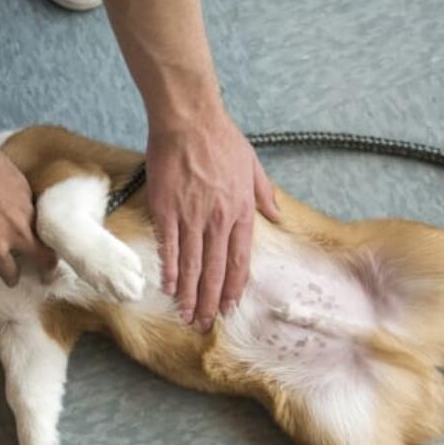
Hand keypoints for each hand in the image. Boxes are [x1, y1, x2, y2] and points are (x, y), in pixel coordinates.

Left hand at [0, 152, 56, 285]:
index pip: (10, 272)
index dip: (10, 278)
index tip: (11, 278)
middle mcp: (16, 232)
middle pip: (44, 256)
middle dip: (47, 266)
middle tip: (47, 269)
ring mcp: (26, 208)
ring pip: (38, 228)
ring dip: (34, 233)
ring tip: (27, 229)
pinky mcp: (26, 186)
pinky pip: (29, 204)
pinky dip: (23, 208)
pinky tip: (14, 201)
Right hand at [146, 107, 278, 330]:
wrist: (189, 121)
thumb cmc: (220, 139)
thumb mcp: (253, 165)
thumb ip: (264, 194)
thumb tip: (277, 215)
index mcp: (241, 211)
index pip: (239, 260)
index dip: (233, 287)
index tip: (229, 307)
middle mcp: (218, 220)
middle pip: (215, 270)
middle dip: (211, 300)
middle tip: (205, 323)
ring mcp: (191, 217)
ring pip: (193, 265)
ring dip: (190, 293)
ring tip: (187, 315)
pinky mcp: (166, 210)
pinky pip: (169, 247)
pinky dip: (170, 269)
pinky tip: (169, 287)